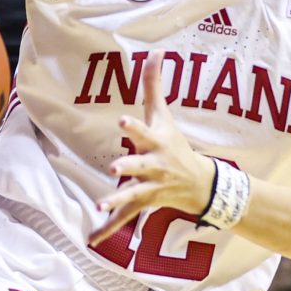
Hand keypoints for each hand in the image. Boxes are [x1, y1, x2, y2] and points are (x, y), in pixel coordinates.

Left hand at [89, 68, 215, 245]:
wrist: (198, 184)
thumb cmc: (175, 144)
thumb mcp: (164, 116)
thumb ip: (154, 85)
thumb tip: (155, 50)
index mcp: (156, 143)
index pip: (144, 132)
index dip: (134, 127)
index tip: (122, 122)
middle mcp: (153, 166)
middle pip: (139, 166)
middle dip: (129, 168)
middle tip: (116, 169)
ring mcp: (148, 187)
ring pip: (131, 195)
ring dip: (116, 201)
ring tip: (99, 205)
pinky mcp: (141, 204)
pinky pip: (124, 219)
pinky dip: (108, 229)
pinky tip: (91, 239)